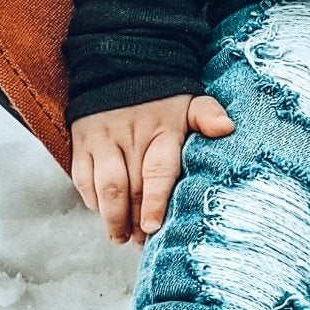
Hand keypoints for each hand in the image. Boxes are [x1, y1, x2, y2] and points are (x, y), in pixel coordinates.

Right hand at [69, 93, 234, 246]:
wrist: (122, 67)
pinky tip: (103, 214)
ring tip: (120, 237)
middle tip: (141, 243)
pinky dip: (92, 202)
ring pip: (105, 188)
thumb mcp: (190, 101)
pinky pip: (82, 179)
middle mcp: (130, 134)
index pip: (158, 171)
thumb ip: (207, 115)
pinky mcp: (82, 142)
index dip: (154, 202)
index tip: (151, 227)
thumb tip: (227, 128)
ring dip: (111, 218)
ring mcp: (103, 138)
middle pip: (131, 188)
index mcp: (163, 129)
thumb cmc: (163, 98)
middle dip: (134, 221)